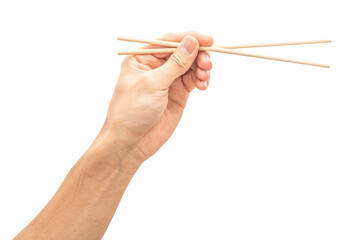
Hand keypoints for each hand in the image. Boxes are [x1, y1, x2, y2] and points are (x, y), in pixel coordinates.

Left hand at [100, 31, 212, 162]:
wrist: (131, 142)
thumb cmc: (132, 111)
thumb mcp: (153, 84)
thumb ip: (175, 63)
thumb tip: (191, 42)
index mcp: (142, 58)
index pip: (169, 41)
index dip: (189, 38)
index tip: (208, 40)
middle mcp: (156, 66)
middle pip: (183, 51)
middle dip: (198, 55)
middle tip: (207, 64)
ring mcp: (168, 80)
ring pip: (191, 65)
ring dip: (202, 68)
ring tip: (204, 78)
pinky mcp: (178, 94)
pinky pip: (194, 80)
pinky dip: (201, 80)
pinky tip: (203, 85)